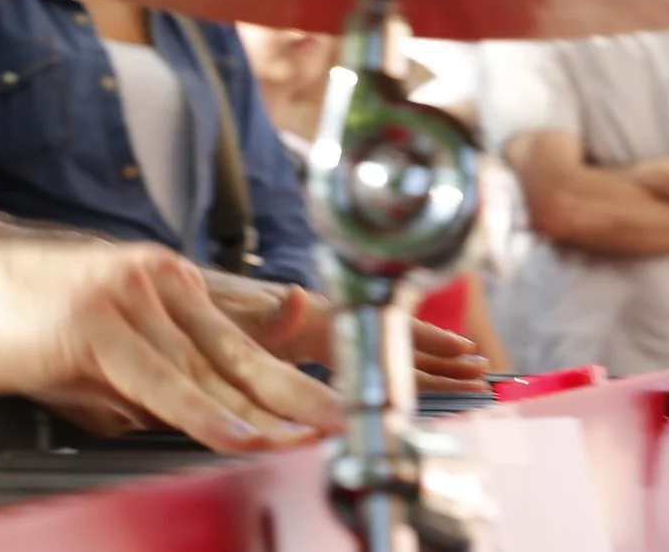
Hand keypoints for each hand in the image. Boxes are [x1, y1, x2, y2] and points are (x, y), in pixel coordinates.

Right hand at [0, 239, 341, 451]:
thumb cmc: (9, 321)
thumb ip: (145, 382)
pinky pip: (161, 379)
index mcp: (165, 286)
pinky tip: (237, 435)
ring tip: (314, 441)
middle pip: (245, 353)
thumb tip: (185, 421)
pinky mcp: (96, 320)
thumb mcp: (94, 355)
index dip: (296, 376)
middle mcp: (159, 281)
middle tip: (357, 426)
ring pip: (211, 369)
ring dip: (268, 411)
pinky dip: (203, 412)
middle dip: (307, 393)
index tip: (341, 407)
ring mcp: (129, 295)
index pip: (243, 341)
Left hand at [226, 279, 489, 391]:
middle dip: (442, 357)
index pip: (389, 333)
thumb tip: (298, 295)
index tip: (467, 355)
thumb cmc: (209, 313)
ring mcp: (326, 327)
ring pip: (386, 346)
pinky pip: (368, 352)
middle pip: (397, 340)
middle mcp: (332, 318)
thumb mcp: (240, 321)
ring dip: (426, 360)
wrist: (186, 299)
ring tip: (466, 371)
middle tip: (482, 372)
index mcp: (323, 317)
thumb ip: (273, 316)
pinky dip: (398, 362)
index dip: (430, 346)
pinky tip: (414, 372)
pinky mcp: (314, 339)